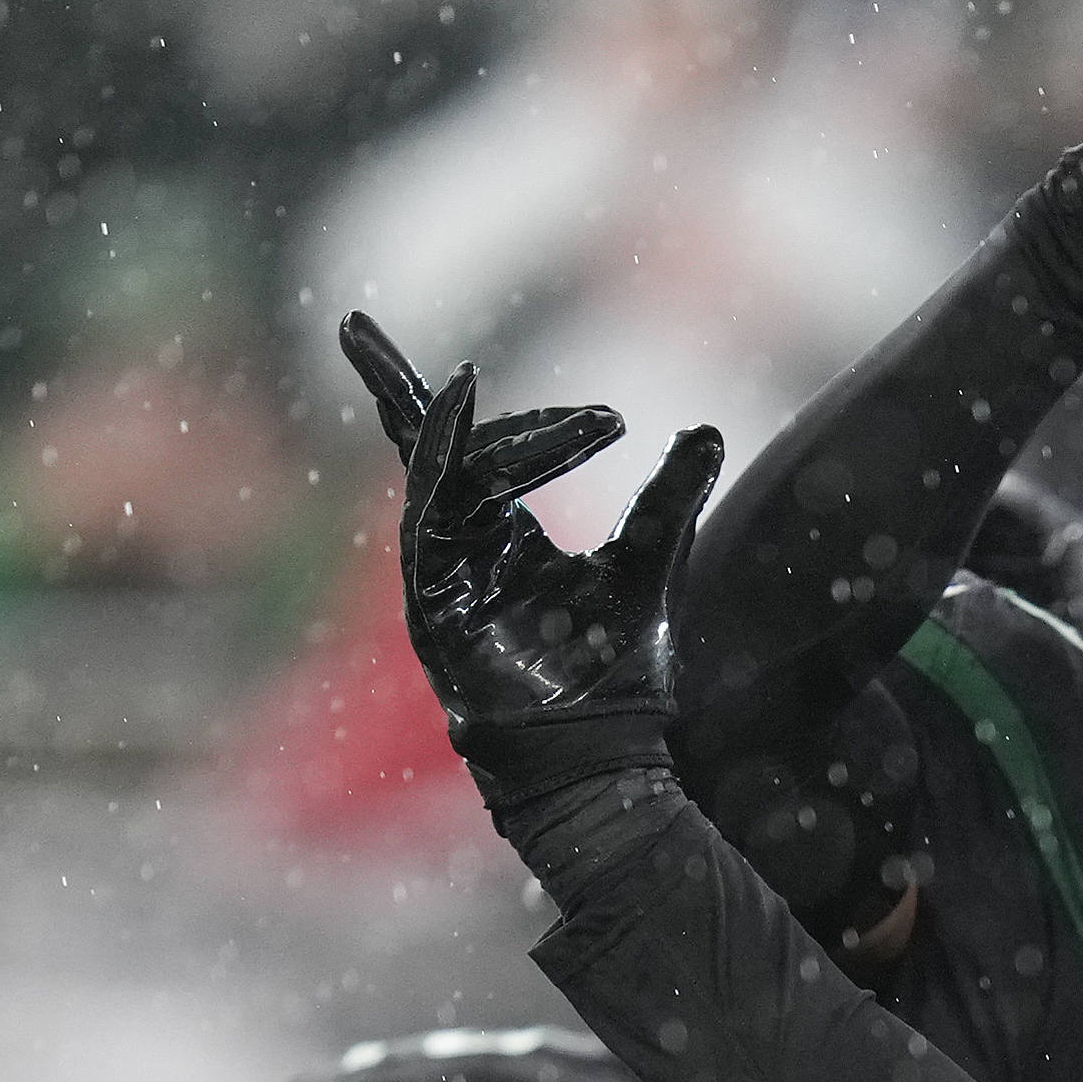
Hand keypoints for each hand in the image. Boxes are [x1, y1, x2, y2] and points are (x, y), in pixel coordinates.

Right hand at [355, 338, 718, 760]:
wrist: (604, 749)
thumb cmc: (618, 669)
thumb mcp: (652, 561)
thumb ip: (669, 497)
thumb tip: (709, 430)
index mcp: (500, 530)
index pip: (468, 449)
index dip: (477, 407)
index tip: (601, 413)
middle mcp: (461, 544)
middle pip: (418, 446)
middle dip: (394, 382)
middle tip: (373, 332)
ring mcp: (439, 574)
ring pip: (431, 477)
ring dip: (448, 425)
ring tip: (463, 377)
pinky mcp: (431, 601)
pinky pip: (425, 519)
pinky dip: (437, 465)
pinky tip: (448, 416)